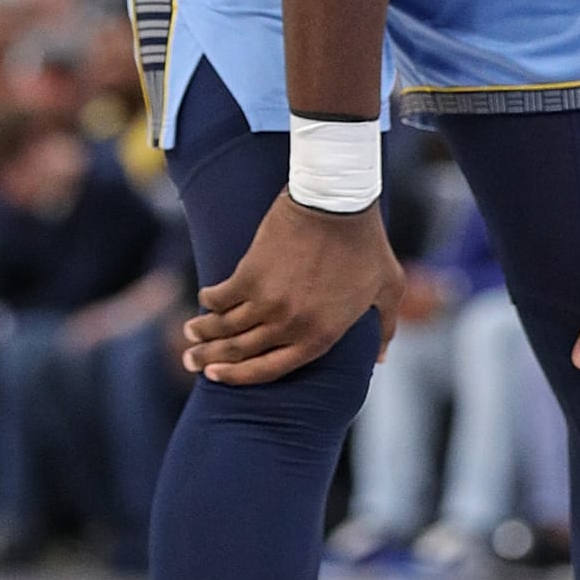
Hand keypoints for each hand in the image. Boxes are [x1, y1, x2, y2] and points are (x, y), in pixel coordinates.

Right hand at [183, 190, 403, 385]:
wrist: (338, 202)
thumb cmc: (366, 242)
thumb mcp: (388, 288)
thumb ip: (386, 327)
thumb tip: (381, 357)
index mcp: (321, 336)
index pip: (271, 369)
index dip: (239, 376)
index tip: (217, 377)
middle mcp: (291, 326)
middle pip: (240, 352)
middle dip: (209, 360)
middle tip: (191, 360)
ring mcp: (268, 303)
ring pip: (224, 328)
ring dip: (202, 333)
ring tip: (191, 335)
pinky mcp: (249, 275)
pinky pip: (219, 298)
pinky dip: (208, 301)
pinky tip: (204, 300)